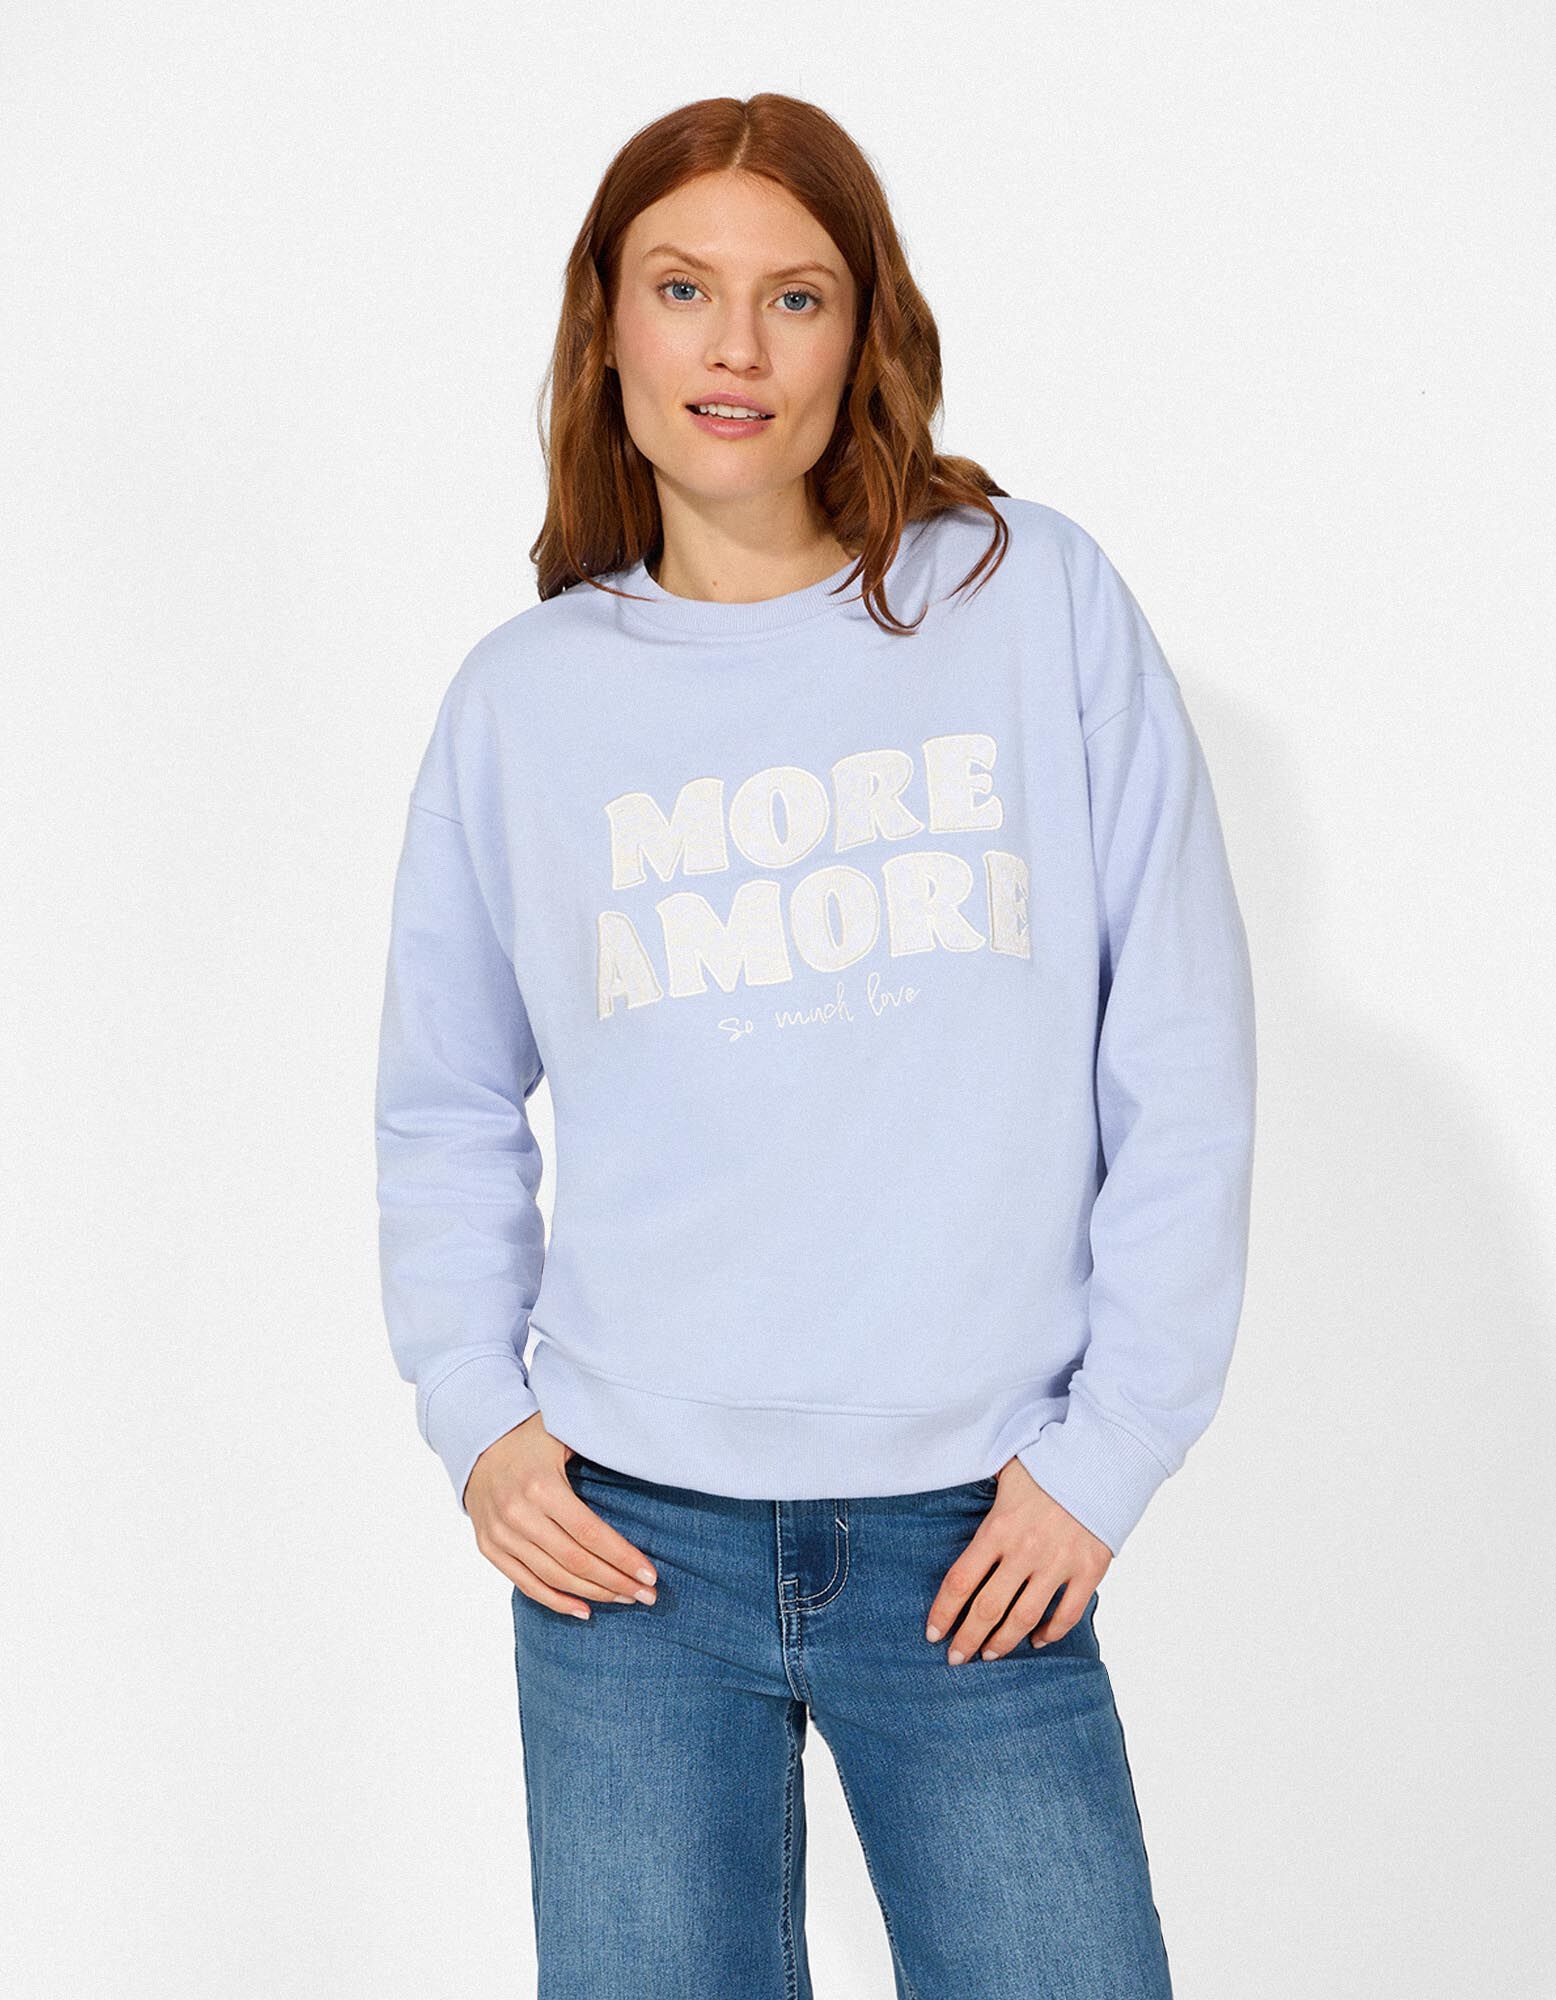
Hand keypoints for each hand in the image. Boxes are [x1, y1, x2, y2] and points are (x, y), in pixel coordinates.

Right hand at [463, 1413, 658, 1619]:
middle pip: (575, 1561)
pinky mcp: (489, 1547)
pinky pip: (526, 1584)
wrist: (477, 1441)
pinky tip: (584, 1610)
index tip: (650, 1575)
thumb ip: (597, 1450)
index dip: (623, 1558)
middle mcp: (519, 1514)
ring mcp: (501, 1534)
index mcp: (542, 1486)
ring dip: (593, 1594)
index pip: (591, 1533)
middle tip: (648, 1595)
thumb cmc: (530, 1436)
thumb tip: (648, 1464)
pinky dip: (556, 1601)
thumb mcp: (564, 1432)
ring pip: (554, 1577)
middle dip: (616, 1582)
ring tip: (625, 1599)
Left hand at [924, 1458, 1110, 1661]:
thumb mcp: (1003, 1472)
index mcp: (998, 1528)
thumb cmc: (1046, 1462)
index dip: (943, 1612)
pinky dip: (1052, 1633)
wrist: (1100, 1457)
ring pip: (1024, 1618)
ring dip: (1004, 1643)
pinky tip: (1038, 1640)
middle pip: (987, 1608)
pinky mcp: (1089, 1570)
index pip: (960, 1581)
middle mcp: (1025, 1551)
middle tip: (956, 1658)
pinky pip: (1067, 1614)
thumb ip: (981, 1495)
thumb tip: (949, 1488)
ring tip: (989, 1656)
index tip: (933, 1633)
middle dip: (968, 1639)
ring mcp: (1058, 1563)